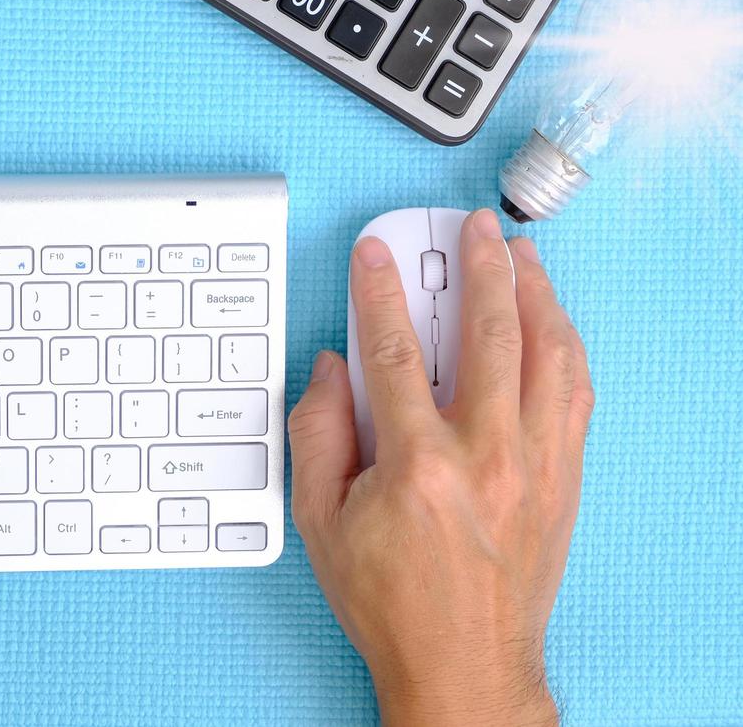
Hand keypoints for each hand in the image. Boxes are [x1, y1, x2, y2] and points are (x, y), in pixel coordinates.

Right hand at [289, 209, 593, 726]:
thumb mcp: (320, 521)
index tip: (375, 254)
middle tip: (472, 228)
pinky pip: (576, 393)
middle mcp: (488, 455)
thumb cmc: (392, 601)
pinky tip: (553, 323)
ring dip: (537, 294)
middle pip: (491, 332)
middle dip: (481, 266)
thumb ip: (317, 433)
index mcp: (419, 464)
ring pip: (550, 354)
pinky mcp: (564, 480)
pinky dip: (565, 345)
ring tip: (522, 258)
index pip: (392, 349)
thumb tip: (330, 370)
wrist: (463, 665)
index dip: (379, 290)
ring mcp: (536, 465)